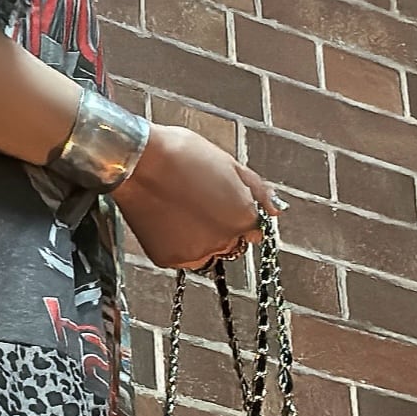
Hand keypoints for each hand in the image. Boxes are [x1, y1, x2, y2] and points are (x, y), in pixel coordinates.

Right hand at [112, 124, 282, 270]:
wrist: (139, 162)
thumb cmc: (183, 155)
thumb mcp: (229, 164)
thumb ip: (257, 191)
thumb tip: (277, 210)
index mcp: (243, 217)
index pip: (253, 232)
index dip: (237, 215)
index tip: (221, 203)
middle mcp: (223, 242)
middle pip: (230, 245)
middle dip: (219, 228)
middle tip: (197, 202)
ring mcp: (196, 253)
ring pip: (205, 253)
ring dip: (199, 238)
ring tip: (180, 209)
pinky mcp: (169, 260)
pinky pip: (180, 257)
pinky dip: (176, 243)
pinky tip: (167, 218)